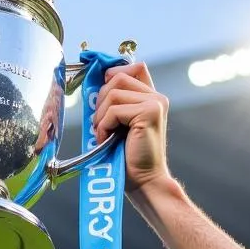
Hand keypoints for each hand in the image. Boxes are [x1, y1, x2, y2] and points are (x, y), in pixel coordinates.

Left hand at [93, 62, 169, 192]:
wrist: (144, 182)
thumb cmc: (128, 158)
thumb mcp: (119, 125)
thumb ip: (115, 104)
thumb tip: (93, 84)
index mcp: (151, 98)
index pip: (133, 67)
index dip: (113, 73)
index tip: (100, 95)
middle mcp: (156, 97)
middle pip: (118, 77)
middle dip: (100, 100)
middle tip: (100, 125)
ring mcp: (154, 104)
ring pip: (113, 93)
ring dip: (101, 116)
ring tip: (104, 135)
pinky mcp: (149, 113)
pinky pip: (114, 110)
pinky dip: (103, 127)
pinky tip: (106, 140)